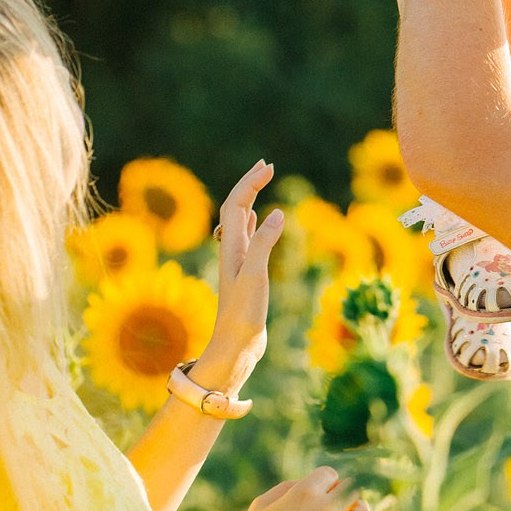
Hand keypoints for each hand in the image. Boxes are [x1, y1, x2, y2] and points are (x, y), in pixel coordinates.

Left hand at [196, 160, 284, 391]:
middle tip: (266, 166)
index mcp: (231, 246)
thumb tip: (279, 212)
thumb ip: (264, 244)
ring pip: (240, 220)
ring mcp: (238, 261)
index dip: (250, 182)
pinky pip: (247, 236)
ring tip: (261, 182)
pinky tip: (259, 218)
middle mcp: (232, 249)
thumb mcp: (255, 277)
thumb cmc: (243, 314)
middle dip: (249, 183)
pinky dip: (253, 220)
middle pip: (235, 207)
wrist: (235, 345)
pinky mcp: (246, 273)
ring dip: (250, 198)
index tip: (269, 167)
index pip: (236, 204)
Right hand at [221, 466, 369, 510]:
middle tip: (333, 505)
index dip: (324, 483)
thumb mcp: (261, 505)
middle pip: (350, 490)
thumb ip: (288, 487)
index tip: (319, 492)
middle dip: (340, 495)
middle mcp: (326, 508)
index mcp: (304, 492)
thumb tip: (308, 483)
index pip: (330, 474)